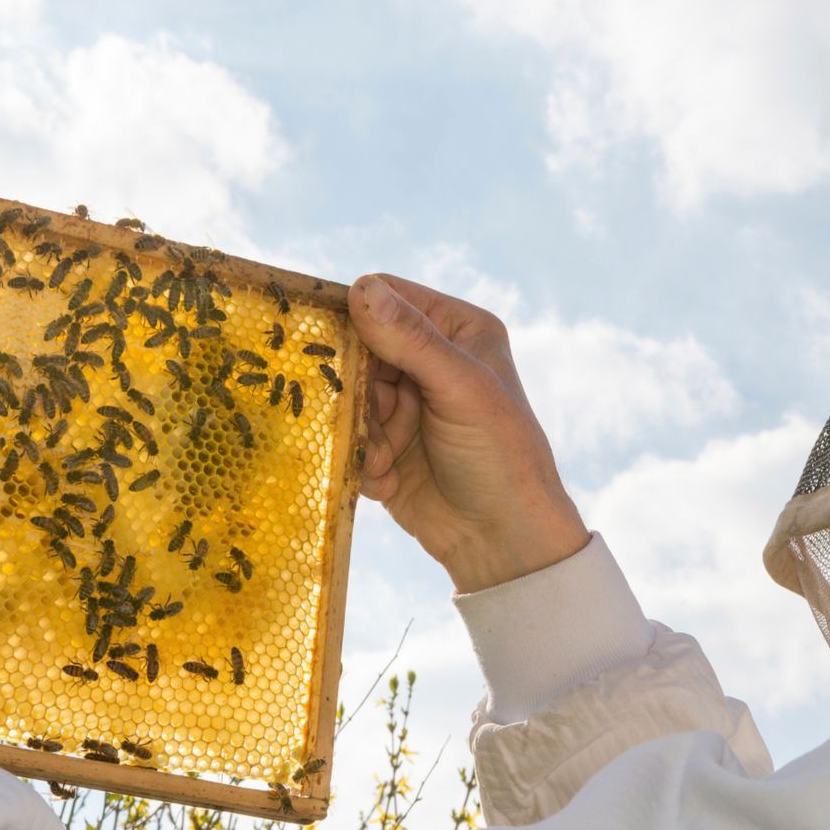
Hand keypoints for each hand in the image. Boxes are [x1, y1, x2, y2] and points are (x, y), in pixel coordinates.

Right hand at [348, 273, 590, 592]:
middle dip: (355, 387)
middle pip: (357, 350)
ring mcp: (404, 404)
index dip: (354, 314)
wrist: (502, 541)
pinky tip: (389, 481)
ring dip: (360, 431)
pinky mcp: (384, 445)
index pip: (387, 297)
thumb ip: (412, 341)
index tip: (327, 342)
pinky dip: (363, 460)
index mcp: (455, 329)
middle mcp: (427, 360)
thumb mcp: (461, 389)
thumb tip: (360, 288)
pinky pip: (349, 437)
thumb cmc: (500, 456)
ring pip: (348, 397)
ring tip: (384, 459)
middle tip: (363, 414)